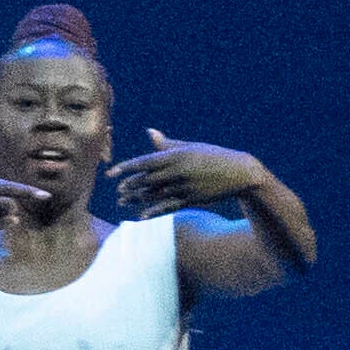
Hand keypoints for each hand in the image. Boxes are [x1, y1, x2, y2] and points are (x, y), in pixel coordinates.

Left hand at [109, 131, 265, 216]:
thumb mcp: (190, 147)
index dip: (125, 168)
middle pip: (146, 181)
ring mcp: (185, 187)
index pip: (144, 162)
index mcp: (176, 156)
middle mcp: (178, 172)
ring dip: (137, 199)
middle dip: (130, 186)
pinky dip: (154, 211)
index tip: (111, 174)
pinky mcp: (192, 200)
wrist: (239, 172)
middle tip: (118, 191)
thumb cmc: (212, 156)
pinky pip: (169, 207)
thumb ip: (167, 144)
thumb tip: (149, 132)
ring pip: (155, 195)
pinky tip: (141, 216)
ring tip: (123, 202)